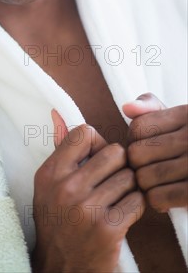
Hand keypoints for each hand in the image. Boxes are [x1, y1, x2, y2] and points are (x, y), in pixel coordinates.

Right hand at [31, 111, 144, 272]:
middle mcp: (65, 187)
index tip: (96, 159)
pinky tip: (122, 215)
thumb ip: (60, 149)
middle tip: (110, 181)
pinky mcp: (107, 228)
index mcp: (50, 172)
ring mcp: (86, 208)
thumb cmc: (58, 221)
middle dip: (118, 166)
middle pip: (114, 152)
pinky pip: (137, 200)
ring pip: (129, 177)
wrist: (61, 269)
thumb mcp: (49, 185)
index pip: (84, 132)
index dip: (98, 143)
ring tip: (115, 200)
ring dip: (128, 188)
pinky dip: (135, 208)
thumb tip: (57, 113)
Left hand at [123, 93, 187, 212]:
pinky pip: (158, 197)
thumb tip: (127, 108)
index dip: (133, 140)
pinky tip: (166, 197)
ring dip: (145, 184)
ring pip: (144, 177)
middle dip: (137, 164)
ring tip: (156, 183)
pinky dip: (157, 201)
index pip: (138, 128)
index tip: (144, 147)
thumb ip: (151, 107)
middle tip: (148, 168)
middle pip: (136, 154)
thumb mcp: (180, 118)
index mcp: (186, 115)